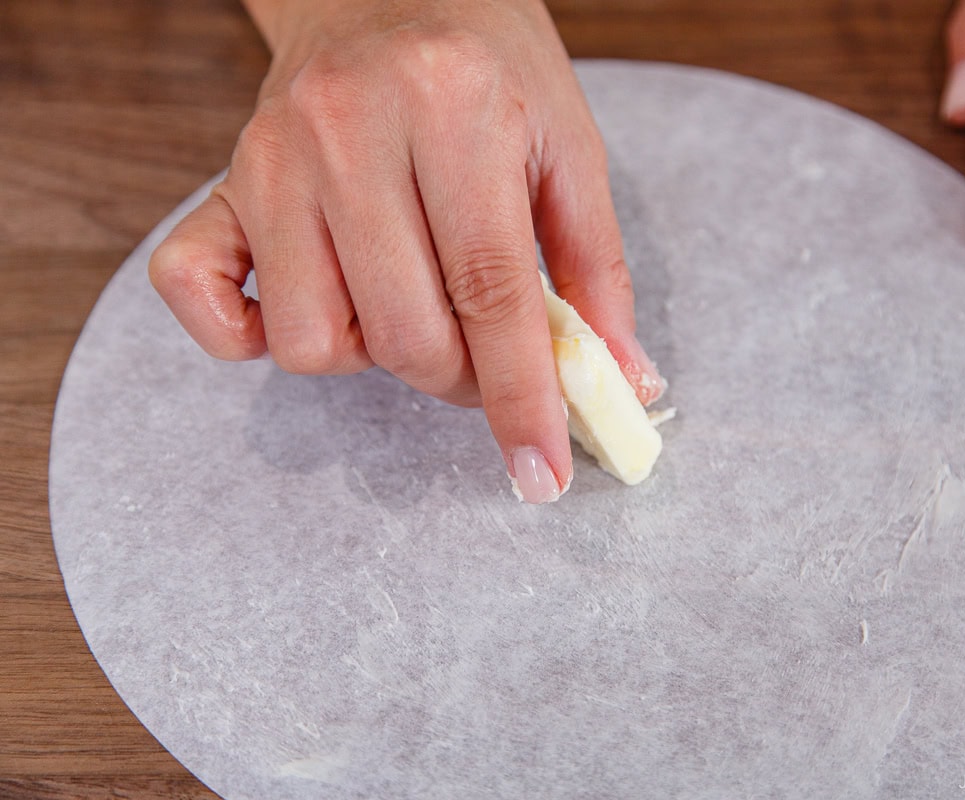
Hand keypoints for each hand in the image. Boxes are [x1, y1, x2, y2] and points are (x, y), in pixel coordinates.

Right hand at [149, 0, 663, 502]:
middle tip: (486, 355)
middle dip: (460, 381)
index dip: (521, 396)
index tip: (542, 471)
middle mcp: (349, 129)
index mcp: (453, 108)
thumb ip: (597, 269)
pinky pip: (200, 298)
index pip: (490, 292)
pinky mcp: (221, 182)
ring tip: (407, 300)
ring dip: (375, 355)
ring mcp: (271, 156)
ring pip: (314, 342)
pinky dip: (253, 335)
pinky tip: (322, 299)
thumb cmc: (489, 65)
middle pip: (404, 334)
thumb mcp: (568, 146)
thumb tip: (621, 381)